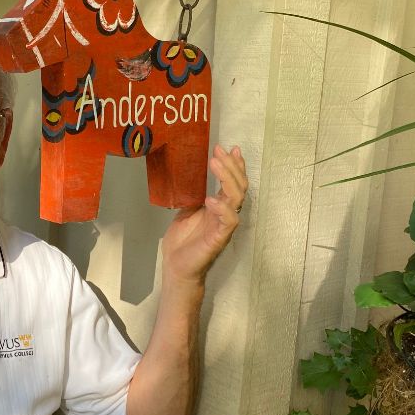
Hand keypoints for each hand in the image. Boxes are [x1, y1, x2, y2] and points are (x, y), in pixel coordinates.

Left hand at [161, 144, 246, 285]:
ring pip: (236, 198)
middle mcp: (225, 213)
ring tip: (215, 164)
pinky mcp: (219, 238)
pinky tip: (210, 199)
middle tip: (218, 152)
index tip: (228, 148)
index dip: (234, 166)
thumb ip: (193, 194)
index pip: (233, 182)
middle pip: (238, 186)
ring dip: (227, 179)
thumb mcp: (185, 210)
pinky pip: (229, 221)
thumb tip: (191, 174)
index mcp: (219, 206)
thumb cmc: (182, 241)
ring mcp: (224, 225)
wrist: (176, 266)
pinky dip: (222, 208)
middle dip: (231, 166)